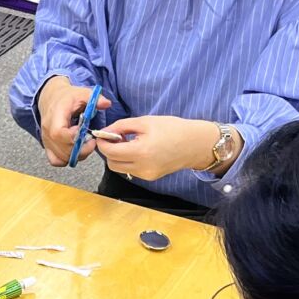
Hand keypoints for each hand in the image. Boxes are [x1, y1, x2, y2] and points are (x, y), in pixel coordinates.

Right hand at [35, 77, 109, 165]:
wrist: (51, 98)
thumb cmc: (66, 97)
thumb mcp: (83, 93)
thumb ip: (95, 99)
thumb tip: (106, 103)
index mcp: (56, 116)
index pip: (58, 133)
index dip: (73, 138)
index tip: (84, 132)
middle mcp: (48, 130)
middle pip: (62, 149)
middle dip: (81, 149)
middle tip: (91, 141)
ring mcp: (47, 140)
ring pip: (61, 157)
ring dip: (76, 155)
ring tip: (84, 144)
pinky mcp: (48, 146)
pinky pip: (56, 161)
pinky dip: (66, 159)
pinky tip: (75, 150)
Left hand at [95, 115, 215, 181]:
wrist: (195, 144)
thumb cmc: (173, 129)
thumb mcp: (145, 121)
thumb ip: (122, 126)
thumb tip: (106, 132)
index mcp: (141, 151)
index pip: (110, 152)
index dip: (103, 143)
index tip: (103, 135)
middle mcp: (142, 167)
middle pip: (112, 163)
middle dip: (109, 151)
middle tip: (116, 137)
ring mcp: (146, 175)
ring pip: (120, 168)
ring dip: (118, 156)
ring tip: (129, 143)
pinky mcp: (150, 177)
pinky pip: (131, 170)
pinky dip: (129, 161)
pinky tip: (138, 150)